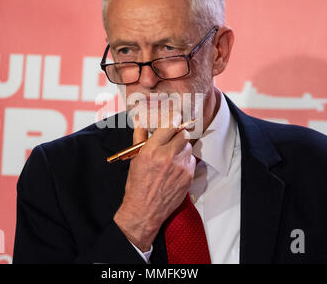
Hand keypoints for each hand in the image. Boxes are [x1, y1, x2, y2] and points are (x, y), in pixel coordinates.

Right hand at [113, 124, 195, 251]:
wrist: (145, 210)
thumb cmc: (137, 185)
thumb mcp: (135, 159)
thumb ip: (140, 137)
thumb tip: (141, 121)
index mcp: (152, 150)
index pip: (169, 125)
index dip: (172, 120)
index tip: (174, 117)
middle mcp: (168, 156)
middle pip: (183, 134)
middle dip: (178, 134)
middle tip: (173, 137)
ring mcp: (180, 167)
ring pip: (188, 147)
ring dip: (182, 147)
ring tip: (172, 155)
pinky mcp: (188, 176)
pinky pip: (191, 160)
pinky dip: (185, 160)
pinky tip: (176, 167)